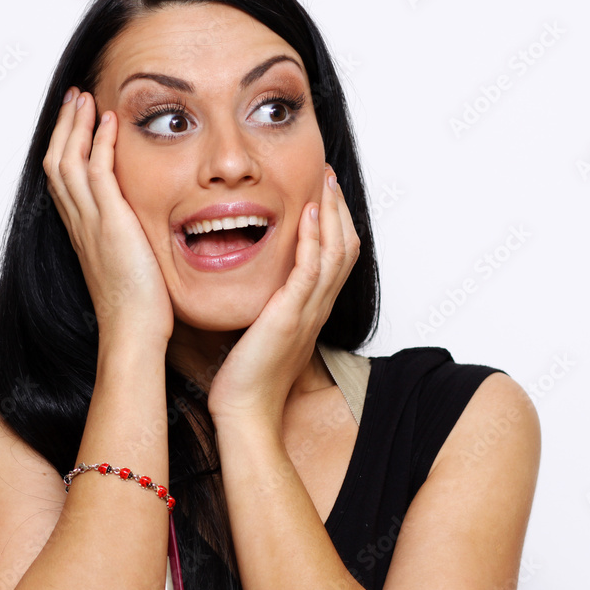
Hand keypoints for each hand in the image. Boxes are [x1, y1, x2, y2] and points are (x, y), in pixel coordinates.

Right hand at [42, 87, 173, 344]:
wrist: (133, 332)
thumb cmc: (138, 310)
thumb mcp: (129, 266)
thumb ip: (129, 244)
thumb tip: (142, 236)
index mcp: (82, 233)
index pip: (64, 181)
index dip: (66, 148)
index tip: (77, 123)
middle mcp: (79, 224)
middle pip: (56, 162)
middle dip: (64, 127)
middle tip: (74, 98)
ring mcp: (91, 223)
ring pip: (68, 161)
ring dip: (76, 125)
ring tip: (85, 98)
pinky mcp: (109, 223)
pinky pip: (96, 172)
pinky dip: (99, 142)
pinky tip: (109, 122)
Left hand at [206, 164, 359, 426]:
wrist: (244, 412)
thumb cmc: (245, 378)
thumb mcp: (260, 331)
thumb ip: (263, 305)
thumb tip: (251, 286)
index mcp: (310, 309)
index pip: (335, 257)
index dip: (333, 222)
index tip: (321, 193)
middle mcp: (316, 307)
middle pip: (345, 247)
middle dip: (338, 208)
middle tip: (327, 176)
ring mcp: (307, 311)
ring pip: (334, 253)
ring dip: (331, 213)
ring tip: (323, 183)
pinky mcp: (290, 316)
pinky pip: (310, 271)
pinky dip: (313, 240)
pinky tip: (307, 214)